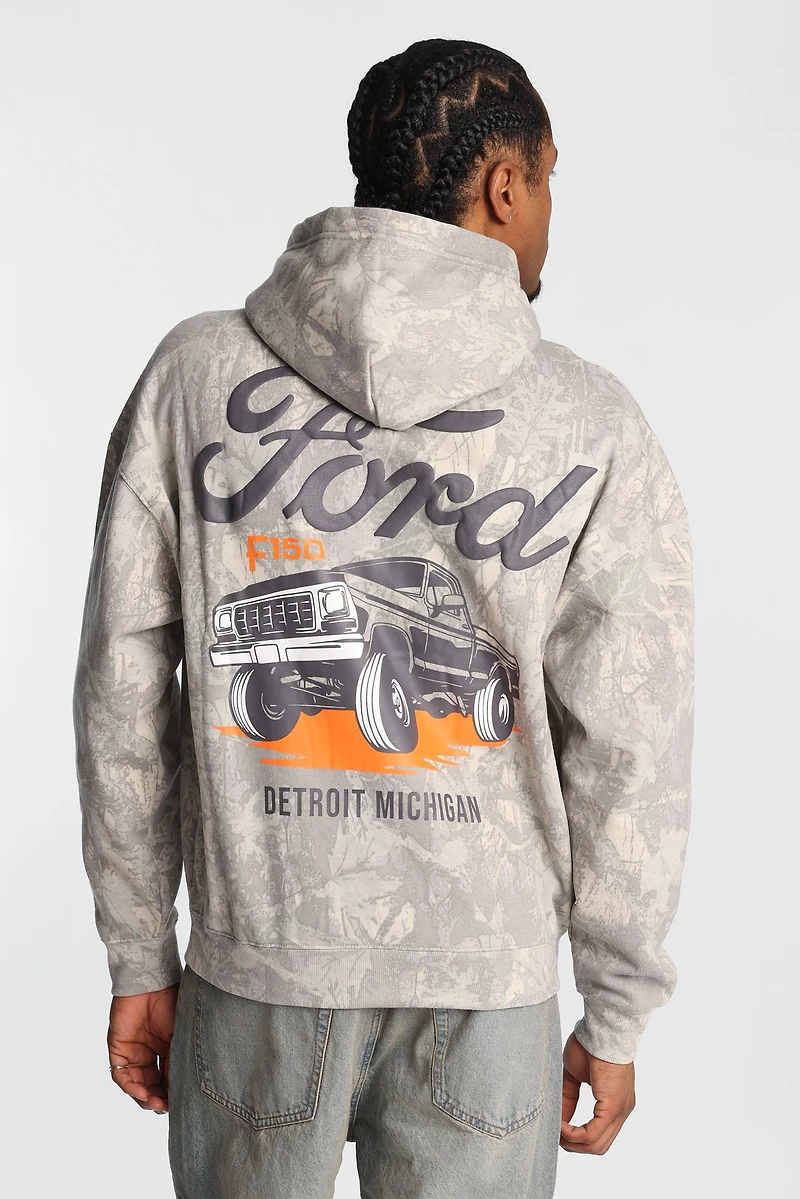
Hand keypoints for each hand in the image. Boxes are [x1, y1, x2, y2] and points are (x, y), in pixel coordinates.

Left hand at [107, 981, 180, 1113]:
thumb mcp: (180, 1036)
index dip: (173, 1092)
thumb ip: (177, 1061)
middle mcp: (149, 1053)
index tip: (182, 1104)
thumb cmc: (171, 1002)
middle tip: (167, 1108)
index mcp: (167, 1048)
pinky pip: (121, 1075)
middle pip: (152, 1085)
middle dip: (159, 1099)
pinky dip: (131, 1087)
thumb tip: (181, 1090)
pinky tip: (143, 1092)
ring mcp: (133, 1052)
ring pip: (136, 1084)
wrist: (151, 982)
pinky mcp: (118, 1049)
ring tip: (156, 1103)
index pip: (169, 1078)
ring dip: (145, 1097)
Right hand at [560, 1031, 635, 1153]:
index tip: (557, 1128)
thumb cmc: (589, 1044)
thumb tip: (559, 1119)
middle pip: (598, 1146)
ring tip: (555, 1129)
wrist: (602, 1029)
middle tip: (555, 1133)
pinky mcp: (613, 1107)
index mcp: (615, 1103)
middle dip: (573, 1145)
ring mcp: (620, 1110)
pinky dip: (573, 1134)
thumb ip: (568, 1098)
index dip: (576, 1137)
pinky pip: (592, 1134)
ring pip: (596, 1145)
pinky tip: (560, 1125)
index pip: (598, 1134)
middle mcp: (621, 1110)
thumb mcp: (574, 1076)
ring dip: (572, 1142)